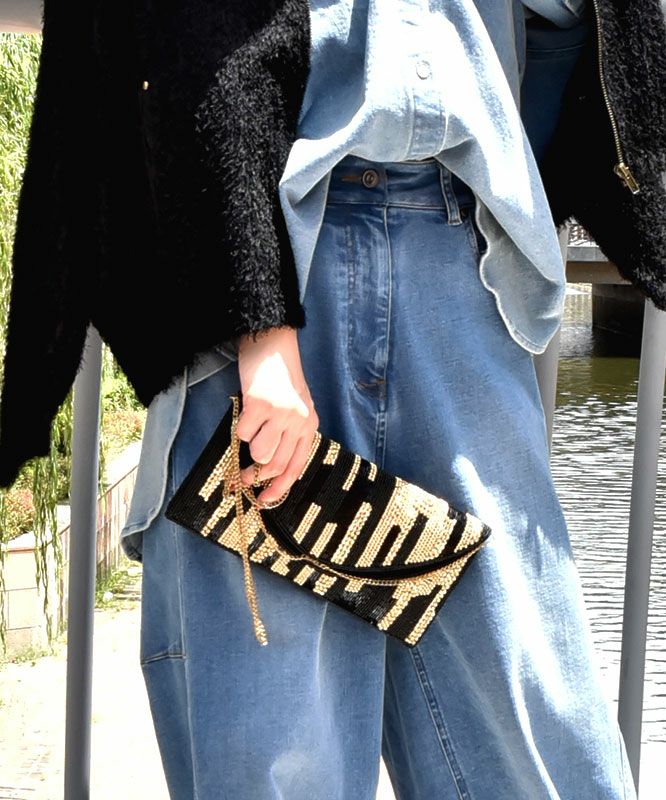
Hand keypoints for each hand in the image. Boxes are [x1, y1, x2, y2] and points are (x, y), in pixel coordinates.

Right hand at [232, 327, 318, 505]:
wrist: (273, 344)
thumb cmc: (280, 377)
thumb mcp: (294, 407)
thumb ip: (287, 434)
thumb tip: (267, 468)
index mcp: (309, 425)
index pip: (296, 466)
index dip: (280, 488)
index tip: (265, 501)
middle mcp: (298, 422)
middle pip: (276, 465)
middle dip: (256, 477)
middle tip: (242, 480)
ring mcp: (280, 414)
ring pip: (259, 452)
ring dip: (249, 446)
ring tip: (251, 427)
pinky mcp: (260, 405)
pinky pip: (243, 432)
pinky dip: (240, 426)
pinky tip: (246, 411)